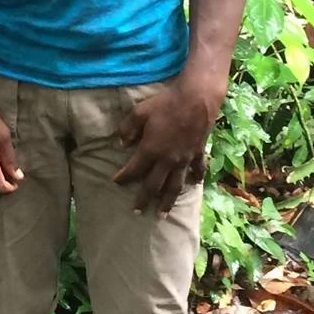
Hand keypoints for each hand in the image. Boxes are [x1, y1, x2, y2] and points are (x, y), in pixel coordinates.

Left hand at [111, 71, 223, 215]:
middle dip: (144, 199)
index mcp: (151, 150)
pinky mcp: (198, 154)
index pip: (134, 169)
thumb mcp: (139, 112)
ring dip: (168, 201)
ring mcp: (184, 159)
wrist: (197, 99)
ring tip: (163, 214)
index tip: (115, 182)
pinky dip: (195, 179)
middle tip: (137, 212)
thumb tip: (121, 144)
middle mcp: (167, 160)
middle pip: (154, 185)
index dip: (123, 177)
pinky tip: (194, 185)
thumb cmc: (166, 103)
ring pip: (175, 186)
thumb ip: (128, 129)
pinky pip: (197, 171)